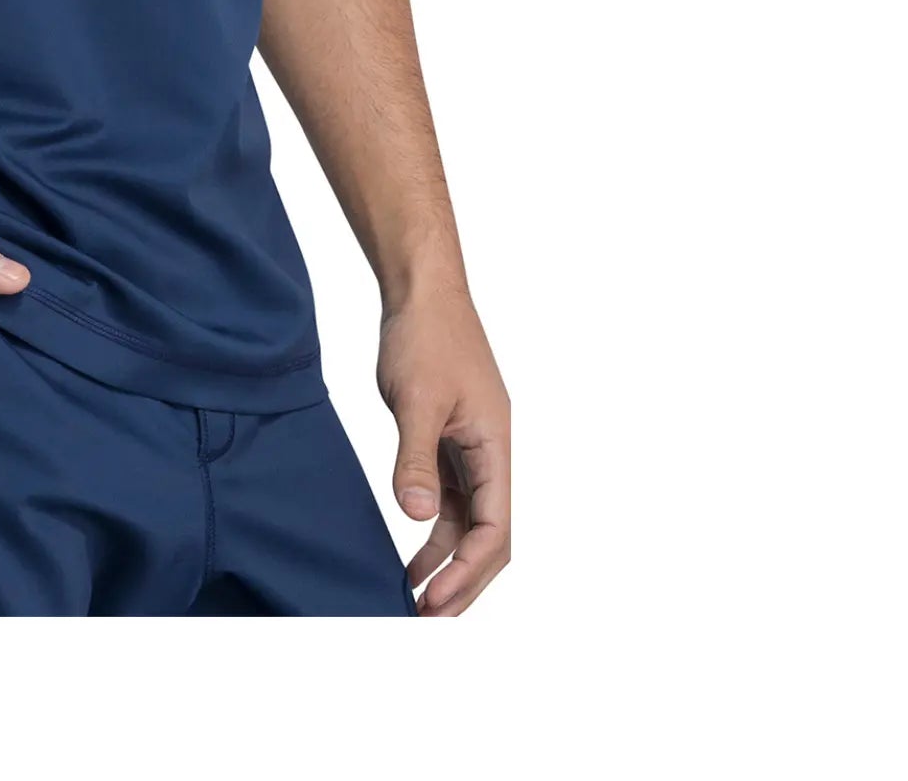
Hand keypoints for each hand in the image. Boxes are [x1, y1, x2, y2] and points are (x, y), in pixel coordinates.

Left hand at [377, 277, 509, 614]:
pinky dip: (432, 527)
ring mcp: (471, 447)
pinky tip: (411, 548)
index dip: (468, 571)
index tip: (435, 601)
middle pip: (488, 534)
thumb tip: (417, 516)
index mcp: (496, 446)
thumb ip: (415, 458)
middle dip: (463, 579)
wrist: (421, 290)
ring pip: (467, 519)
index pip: (494, 528)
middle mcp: (490, 453)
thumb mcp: (416, 399)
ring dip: (446, 559)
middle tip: (427, 616)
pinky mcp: (449, 438)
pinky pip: (449, 496)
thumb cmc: (426, 335)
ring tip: (414, 594)